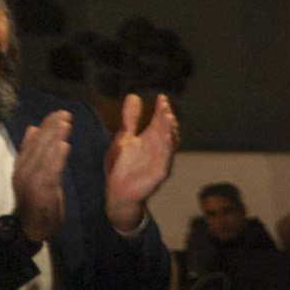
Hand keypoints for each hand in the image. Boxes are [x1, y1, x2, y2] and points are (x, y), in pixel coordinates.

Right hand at [11, 110, 71, 242]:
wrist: (31, 225)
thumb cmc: (35, 199)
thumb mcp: (32, 172)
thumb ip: (32, 152)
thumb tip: (33, 129)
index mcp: (21, 165)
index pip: (33, 141)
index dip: (45, 126)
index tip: (56, 114)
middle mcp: (24, 170)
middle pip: (38, 145)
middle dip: (52, 128)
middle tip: (64, 113)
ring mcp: (31, 180)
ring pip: (44, 154)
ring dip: (55, 138)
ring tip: (65, 123)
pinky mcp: (42, 189)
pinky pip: (51, 170)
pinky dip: (58, 157)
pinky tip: (65, 145)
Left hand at [104, 93, 178, 231]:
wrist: (119, 193)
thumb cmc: (122, 167)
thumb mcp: (124, 138)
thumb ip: (130, 119)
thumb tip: (134, 96)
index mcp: (151, 139)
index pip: (159, 120)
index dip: (162, 109)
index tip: (161, 98)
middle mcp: (160, 148)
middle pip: (167, 130)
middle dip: (167, 118)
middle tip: (165, 106)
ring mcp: (162, 161)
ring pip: (169, 144)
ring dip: (170, 131)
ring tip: (168, 118)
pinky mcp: (160, 173)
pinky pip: (166, 159)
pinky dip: (167, 149)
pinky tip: (166, 139)